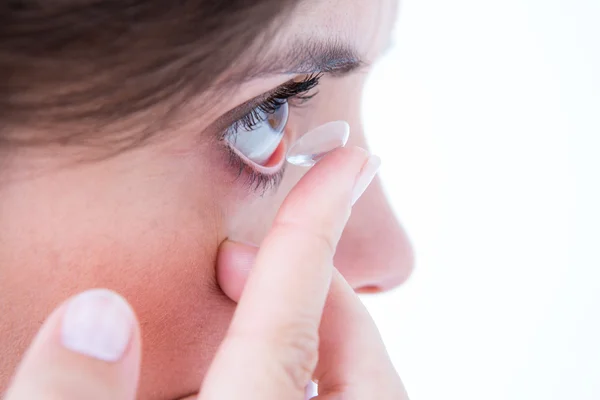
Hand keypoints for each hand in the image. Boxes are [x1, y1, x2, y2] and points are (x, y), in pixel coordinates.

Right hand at [4, 146, 407, 399]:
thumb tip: (96, 320)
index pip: (291, 317)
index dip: (314, 230)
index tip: (344, 168)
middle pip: (349, 349)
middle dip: (308, 288)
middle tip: (242, 260)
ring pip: (352, 382)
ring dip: (306, 337)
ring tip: (246, 312)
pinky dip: (308, 379)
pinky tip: (244, 374)